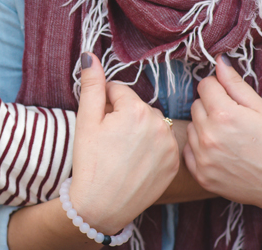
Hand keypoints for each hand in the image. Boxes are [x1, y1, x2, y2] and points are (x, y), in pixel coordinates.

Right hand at [68, 53, 179, 233]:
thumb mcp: (85, 121)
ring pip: (150, 124)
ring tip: (122, 151)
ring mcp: (169, 145)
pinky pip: (162, 143)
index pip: (118, 91)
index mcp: (135, 110)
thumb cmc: (89, 162)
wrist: (101, 206)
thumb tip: (90, 54)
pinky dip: (151, 147)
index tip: (99, 125)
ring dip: (138, 130)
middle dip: (123, 116)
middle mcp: (158, 124)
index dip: (104, 105)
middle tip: (109, 140)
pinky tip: (136, 161)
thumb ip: (91, 85)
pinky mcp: (175, 163)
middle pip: (136, 106)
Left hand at [184, 56, 261, 211]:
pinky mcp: (202, 176)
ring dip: (204, 128)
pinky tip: (222, 153)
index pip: (205, 86)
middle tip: (235, 120)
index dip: (219, 88)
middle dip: (212, 107)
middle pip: (196, 106)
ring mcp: (203, 158)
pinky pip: (189, 151)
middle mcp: (208, 136)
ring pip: (191, 127)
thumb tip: (218, 61)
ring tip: (230, 138)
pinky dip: (200, 149)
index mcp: (224, 115)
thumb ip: (236, 84)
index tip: (231, 98)